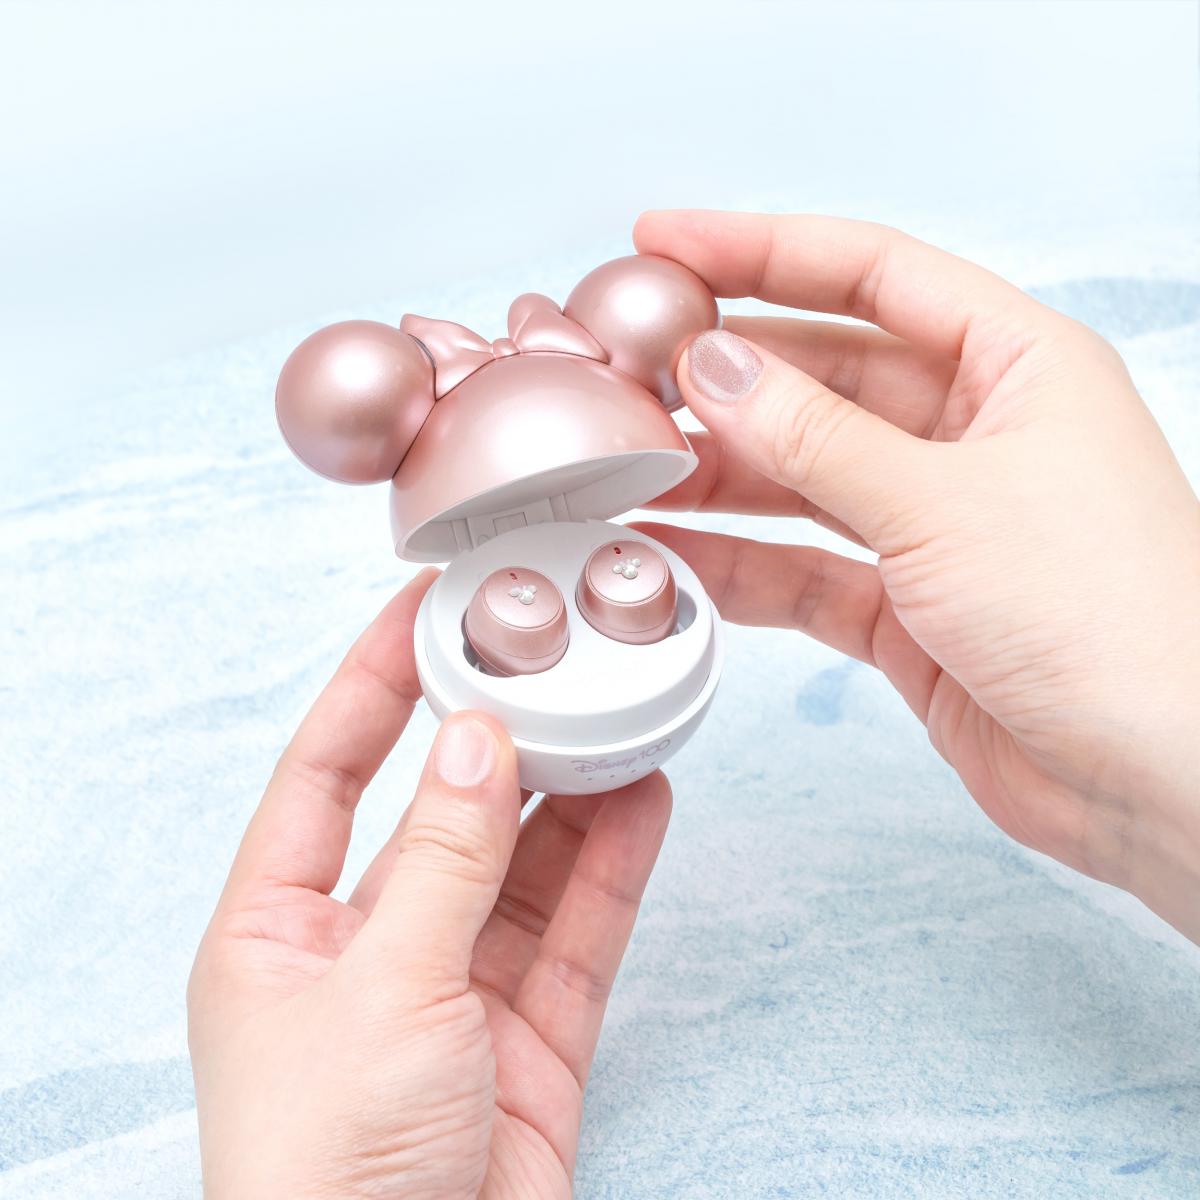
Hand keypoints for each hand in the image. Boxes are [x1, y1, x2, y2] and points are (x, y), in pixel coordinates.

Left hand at [188, 571, 671, 1198]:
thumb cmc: (329, 1176)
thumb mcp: (382, 991)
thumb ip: (443, 861)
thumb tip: (479, 743)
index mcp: (279, 929)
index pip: (324, 772)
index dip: (372, 684)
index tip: (423, 611)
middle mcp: (365, 947)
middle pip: (437, 812)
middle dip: (493, 738)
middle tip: (547, 661)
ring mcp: (452, 990)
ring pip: (521, 866)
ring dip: (568, 795)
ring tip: (616, 716)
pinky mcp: (526, 1037)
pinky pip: (575, 932)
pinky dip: (610, 867)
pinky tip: (642, 799)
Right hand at [633, 210, 1198, 940]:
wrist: (1159, 780)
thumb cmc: (1111, 620)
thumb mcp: (942, 502)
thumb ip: (816, 437)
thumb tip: (716, 369)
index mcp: (1015, 365)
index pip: (870, 275)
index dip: (760, 250)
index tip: (665, 242)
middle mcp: (973, 436)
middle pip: (822, 378)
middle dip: (724, 378)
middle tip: (628, 377)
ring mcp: (935, 525)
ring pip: (802, 478)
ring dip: (719, 475)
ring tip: (629, 470)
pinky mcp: (908, 608)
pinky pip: (802, 569)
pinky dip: (740, 565)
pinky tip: (674, 554)